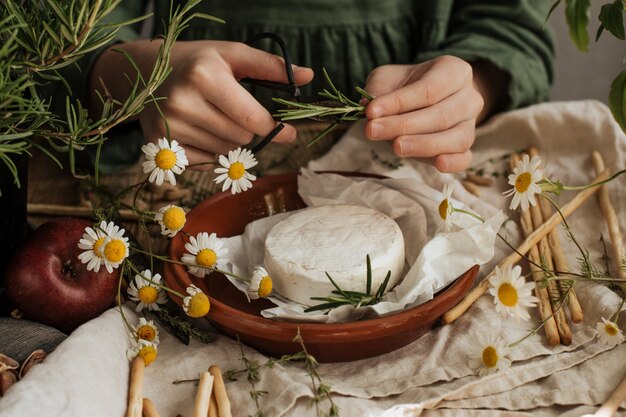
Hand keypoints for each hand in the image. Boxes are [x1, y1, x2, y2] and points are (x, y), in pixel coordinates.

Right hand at [89, 40, 313, 167]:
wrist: (147, 71)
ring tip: (217, 118)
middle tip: (238, 113)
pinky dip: (212, 153)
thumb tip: (308, 76)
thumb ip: (271, 67)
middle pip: (241, 138)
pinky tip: (203, 131)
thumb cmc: (199, 61)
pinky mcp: (161, 144)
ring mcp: (169, 126)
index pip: (252, 119)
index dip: (275, 129)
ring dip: (231, 141)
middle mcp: (183, 103)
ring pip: (225, 152)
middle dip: (250, 130)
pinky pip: (206, 163)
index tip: (290, 132)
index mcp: (205, 76)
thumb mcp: (233, 55)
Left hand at [363, 56, 484, 172]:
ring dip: (423, 145)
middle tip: (372, 131)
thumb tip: (368, 105)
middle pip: (441, 115)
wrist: (422, 102)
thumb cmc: (405, 87)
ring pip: (456, 138)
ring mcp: (470, 124)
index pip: (429, 88)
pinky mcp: (466, 148)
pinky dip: (453, 163)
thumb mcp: (388, 79)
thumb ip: (378, 89)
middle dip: (404, 125)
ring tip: (395, 147)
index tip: (371, 112)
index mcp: (454, 71)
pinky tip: (438, 164)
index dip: (400, 102)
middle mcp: (469, 96)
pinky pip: (465, 158)